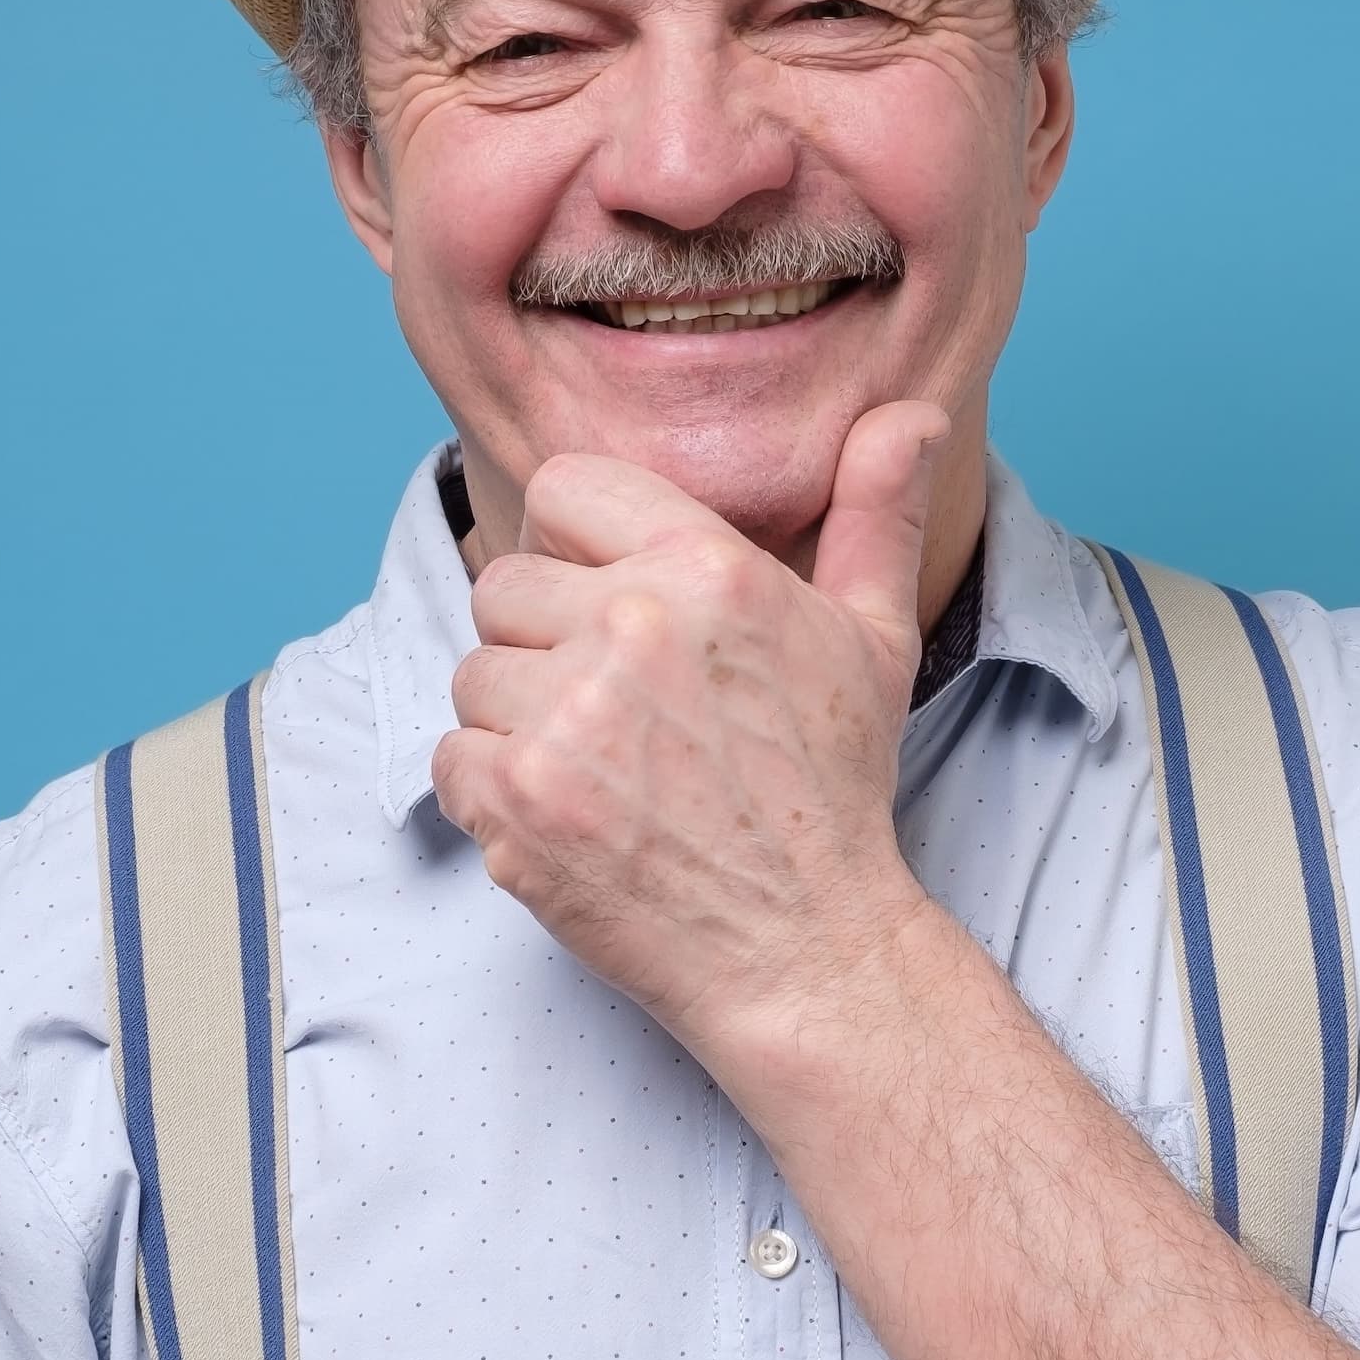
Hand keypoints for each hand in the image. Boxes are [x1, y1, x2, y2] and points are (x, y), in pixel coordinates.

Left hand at [432, 400, 952, 1053]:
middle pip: (503, 586)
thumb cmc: (834, 789)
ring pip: (473, 674)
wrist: (806, 948)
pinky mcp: (519, 801)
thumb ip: (874, 513)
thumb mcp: (874, 637)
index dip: (578, 547)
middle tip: (616, 711)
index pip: (564, 491)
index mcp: (709, 569)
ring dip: (516, 721)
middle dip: (544, 643)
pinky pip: (450, 757)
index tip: (614, 607)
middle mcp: (631, 628)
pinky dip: (491, 792)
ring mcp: (568, 718)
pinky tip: (568, 816)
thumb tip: (909, 412)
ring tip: (601, 769)